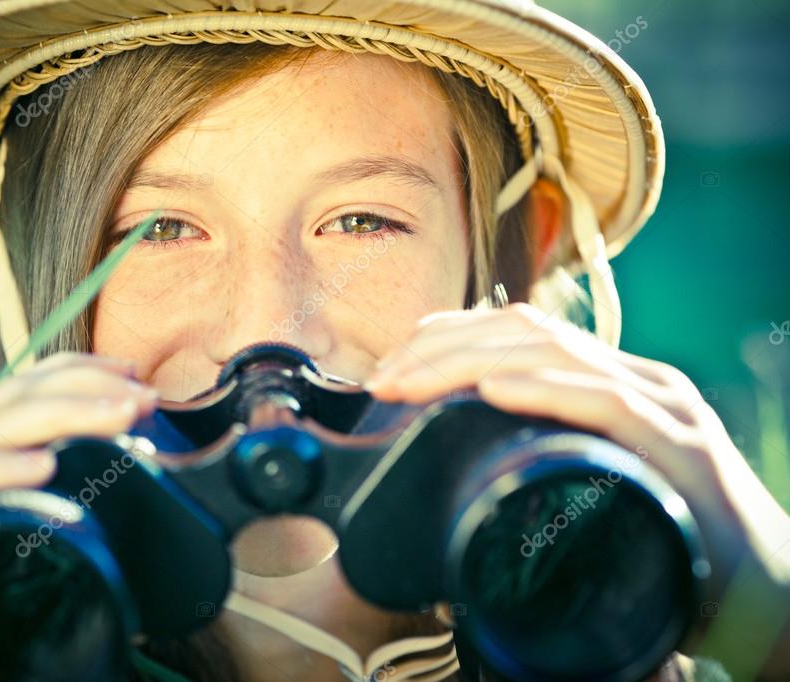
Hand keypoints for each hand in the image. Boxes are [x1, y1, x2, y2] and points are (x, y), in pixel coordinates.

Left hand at [363, 303, 789, 664]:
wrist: (771, 590)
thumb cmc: (679, 540)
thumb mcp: (597, 486)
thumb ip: (544, 462)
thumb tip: (467, 466)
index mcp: (612, 384)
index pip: (521, 332)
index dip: (452, 335)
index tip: (393, 363)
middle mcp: (637, 380)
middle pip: (526, 333)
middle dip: (442, 349)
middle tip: (382, 380)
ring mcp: (661, 407)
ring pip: (555, 356)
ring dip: (469, 364)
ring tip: (408, 384)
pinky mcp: (681, 448)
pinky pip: (607, 404)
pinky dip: (544, 391)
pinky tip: (492, 391)